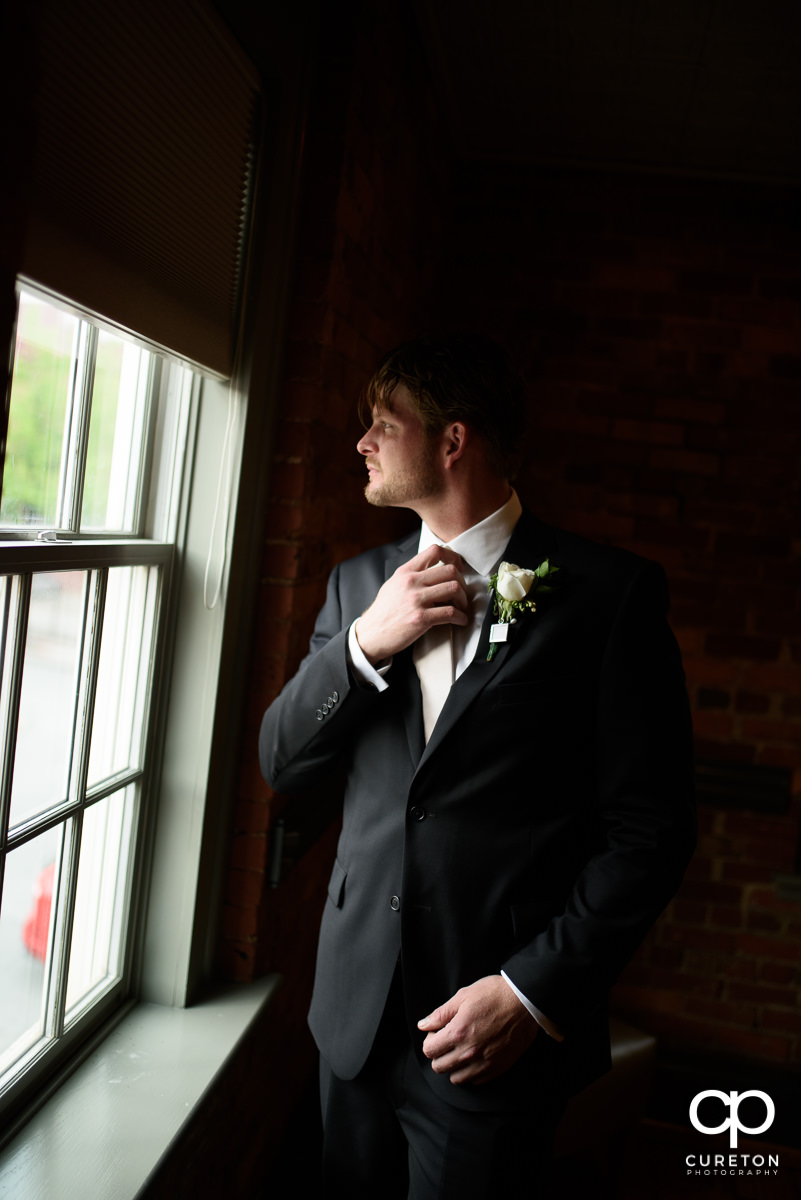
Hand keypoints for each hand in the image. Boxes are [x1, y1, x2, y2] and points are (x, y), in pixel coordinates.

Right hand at [354, 544, 468, 663]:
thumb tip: (432, 570)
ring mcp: (416, 600)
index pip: (435, 551)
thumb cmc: (383, 612)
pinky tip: (461, 620)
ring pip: (454, 588)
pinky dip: (461, 617)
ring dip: (464, 599)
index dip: (453, 557)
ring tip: (462, 607)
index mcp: (405, 572)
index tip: (459, 567)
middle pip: (450, 570)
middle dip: (462, 582)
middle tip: (462, 593)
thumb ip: (411, 575)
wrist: (371, 634)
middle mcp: (411, 582)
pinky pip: (451, 613)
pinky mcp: (421, 618)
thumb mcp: (393, 585)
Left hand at [417, 975, 537, 1085]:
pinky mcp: (498, 1068)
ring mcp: (484, 1063)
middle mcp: (469, 1052)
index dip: (430, 1041)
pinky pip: (476, 1081)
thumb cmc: (495, 994)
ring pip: (456, 1078)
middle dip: (439, 1054)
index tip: (437, 1033)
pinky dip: (471, 1072)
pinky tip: (476, 1056)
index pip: (429, 1051)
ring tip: (461, 1050)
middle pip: (439, 1067)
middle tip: (448, 1041)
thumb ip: (440, 1014)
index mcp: (458, 1033)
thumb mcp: (463, 996)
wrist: (525, 1001)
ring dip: (454, 1066)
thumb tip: (424, 1025)